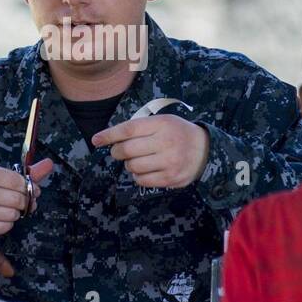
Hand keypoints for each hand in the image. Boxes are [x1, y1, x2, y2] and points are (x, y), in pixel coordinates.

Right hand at [0, 159, 55, 238]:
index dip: (29, 186)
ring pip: (13, 215)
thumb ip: (26, 172)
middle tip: (22, 201)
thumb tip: (50, 164)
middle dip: (24, 201)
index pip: (17, 181)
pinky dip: (6, 223)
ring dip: (14, 213)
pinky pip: (5, 227)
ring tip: (4, 208)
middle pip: (18, 200)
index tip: (31, 189)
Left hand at [91, 114, 209, 188]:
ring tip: (136, 160)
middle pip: (127, 150)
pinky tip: (144, 169)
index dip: (109, 135)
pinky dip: (137, 176)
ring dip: (128, 164)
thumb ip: (140, 128)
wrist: (205, 150)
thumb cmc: (177, 133)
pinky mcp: (171, 178)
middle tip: (119, 151)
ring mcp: (169, 162)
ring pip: (132, 166)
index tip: (96, 140)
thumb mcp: (163, 122)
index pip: (129, 129)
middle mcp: (166, 142)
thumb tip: (109, 138)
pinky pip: (142, 180)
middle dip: (117, 152)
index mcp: (162, 124)